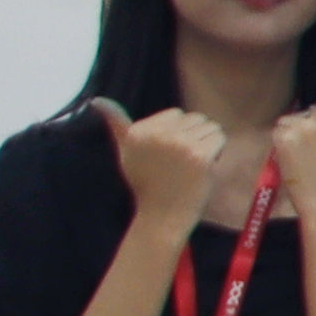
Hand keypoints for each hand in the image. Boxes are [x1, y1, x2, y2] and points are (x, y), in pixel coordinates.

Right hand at [102, 100, 235, 227]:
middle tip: (178, 164)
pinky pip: (219, 137)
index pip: (176, 114)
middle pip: (194, 118)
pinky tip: (203, 169)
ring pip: (209, 126)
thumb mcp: (126, 151)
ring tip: (189, 167)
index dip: (177, 134)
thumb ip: (115, 124)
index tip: (165, 157)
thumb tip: (97, 100)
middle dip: (193, 138)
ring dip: (206, 144)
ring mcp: (179, 144)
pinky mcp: (199, 155)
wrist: (163, 216)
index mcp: (138, 130)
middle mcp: (157, 135)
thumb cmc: (147, 183)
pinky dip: (217, 151)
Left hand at [265, 99, 315, 215]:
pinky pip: (278, 130)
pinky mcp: (286, 137)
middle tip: (315, 152)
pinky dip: (280, 144)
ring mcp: (307, 127)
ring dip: (293, 134)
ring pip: (291, 119)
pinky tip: (292, 158)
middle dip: (309, 126)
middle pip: (310, 111)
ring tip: (304, 157)